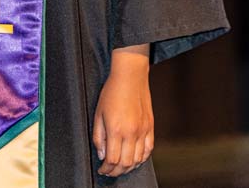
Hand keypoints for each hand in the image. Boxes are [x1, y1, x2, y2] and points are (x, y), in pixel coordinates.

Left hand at [92, 44, 153, 176]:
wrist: (130, 76)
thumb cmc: (112, 91)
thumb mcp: (98, 112)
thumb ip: (98, 136)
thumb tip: (101, 154)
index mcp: (116, 130)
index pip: (112, 159)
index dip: (106, 169)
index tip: (102, 169)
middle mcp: (131, 133)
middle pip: (125, 163)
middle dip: (116, 171)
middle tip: (109, 171)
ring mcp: (143, 131)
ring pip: (138, 160)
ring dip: (129, 167)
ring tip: (120, 167)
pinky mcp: (150, 127)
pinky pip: (148, 150)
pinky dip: (142, 159)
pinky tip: (135, 159)